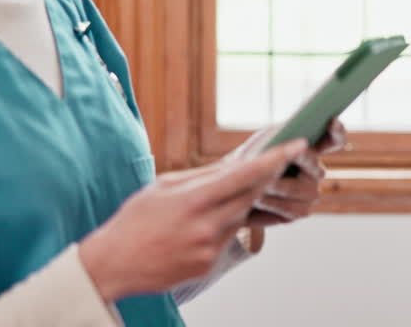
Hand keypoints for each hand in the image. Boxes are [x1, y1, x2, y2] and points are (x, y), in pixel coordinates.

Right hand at [78, 139, 306, 301]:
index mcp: (193, 201)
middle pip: (251, 196)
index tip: (296, 146)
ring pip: (240, 217)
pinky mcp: (208, 264)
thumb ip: (202, 176)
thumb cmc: (135, 219)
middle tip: (283, 161)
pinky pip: (227, 237)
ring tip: (224, 193)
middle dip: (268, 178)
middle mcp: (206, 226)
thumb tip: (235, 164)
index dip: (274, 160)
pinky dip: (223, 224)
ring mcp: (209, 248)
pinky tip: (201, 223)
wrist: (114, 265)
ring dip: (241, 202)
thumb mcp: (164, 186)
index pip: (244, 176)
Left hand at [243, 119, 347, 228]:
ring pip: (307, 191)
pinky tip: (258, 199)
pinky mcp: (299, 210)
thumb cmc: (248, 160)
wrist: (232, 191)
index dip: (337, 132)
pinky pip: (295, 209)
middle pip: (319, 170)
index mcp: (309, 148)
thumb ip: (284, 137)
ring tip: (259, 183)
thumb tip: (303, 143)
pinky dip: (274, 204)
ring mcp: (309, 191)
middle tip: (285, 159)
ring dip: (280, 187)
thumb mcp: (263, 140)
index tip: (332, 121)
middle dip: (302, 164)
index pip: (333, 140)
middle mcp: (314, 170)